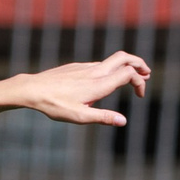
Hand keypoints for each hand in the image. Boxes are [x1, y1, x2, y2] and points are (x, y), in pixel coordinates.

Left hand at [17, 52, 148, 127]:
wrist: (32, 89)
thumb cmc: (55, 105)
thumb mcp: (79, 117)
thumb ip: (103, 118)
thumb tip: (123, 121)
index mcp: (98, 84)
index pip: (129, 74)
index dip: (140, 82)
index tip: (140, 95)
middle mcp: (94, 72)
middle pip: (124, 58)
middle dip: (139, 63)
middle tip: (147, 74)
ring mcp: (85, 67)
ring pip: (112, 60)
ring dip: (126, 66)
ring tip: (132, 78)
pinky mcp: (76, 67)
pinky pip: (99, 64)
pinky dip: (111, 69)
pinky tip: (106, 80)